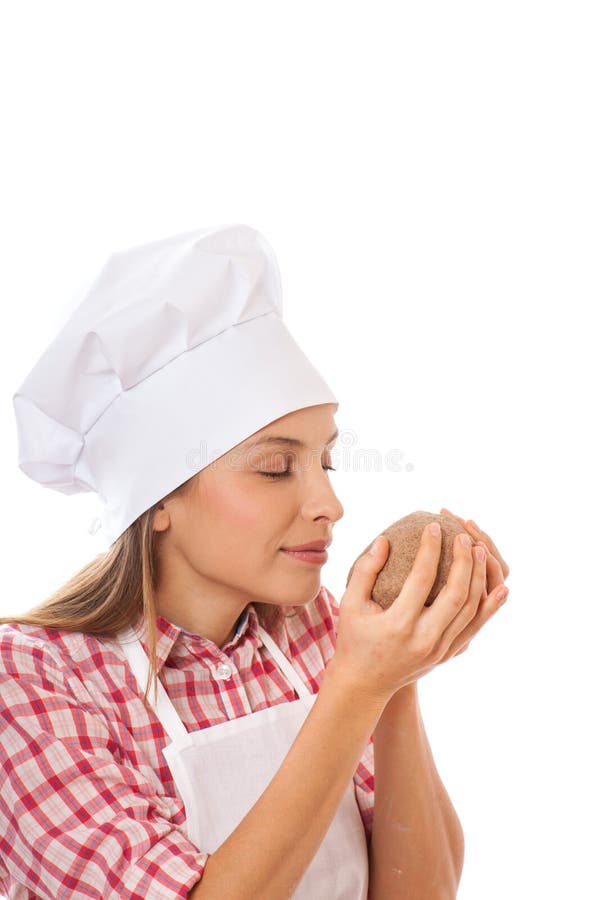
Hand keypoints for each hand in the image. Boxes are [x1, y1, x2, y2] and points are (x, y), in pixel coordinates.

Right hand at [330, 522, 508, 702]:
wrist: (364, 684)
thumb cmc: (353, 639)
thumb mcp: (349, 605)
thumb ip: (365, 571)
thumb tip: (384, 540)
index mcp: (398, 625)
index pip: (421, 579)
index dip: (430, 550)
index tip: (433, 526)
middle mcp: (424, 640)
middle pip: (455, 594)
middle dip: (463, 560)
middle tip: (462, 535)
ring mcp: (439, 650)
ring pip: (470, 610)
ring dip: (478, 577)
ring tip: (478, 549)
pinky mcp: (448, 654)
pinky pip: (475, 627)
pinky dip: (490, 607)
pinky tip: (500, 587)